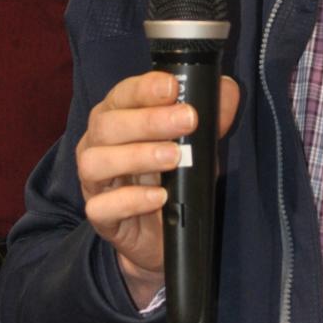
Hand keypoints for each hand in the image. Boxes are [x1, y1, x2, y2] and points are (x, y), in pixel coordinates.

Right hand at [76, 70, 239, 305]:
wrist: (163, 234)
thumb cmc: (173, 178)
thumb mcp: (196, 145)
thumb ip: (211, 117)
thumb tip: (227, 90)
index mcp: (118, 118)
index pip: (122, 95)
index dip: (144, 88)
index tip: (173, 87)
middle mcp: (98, 145)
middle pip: (107, 125)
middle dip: (148, 121)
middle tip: (187, 121)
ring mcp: (95, 182)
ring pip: (95, 163)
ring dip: (137, 156)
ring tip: (174, 158)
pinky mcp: (100, 216)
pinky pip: (102, 207)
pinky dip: (130, 200)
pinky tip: (158, 196)